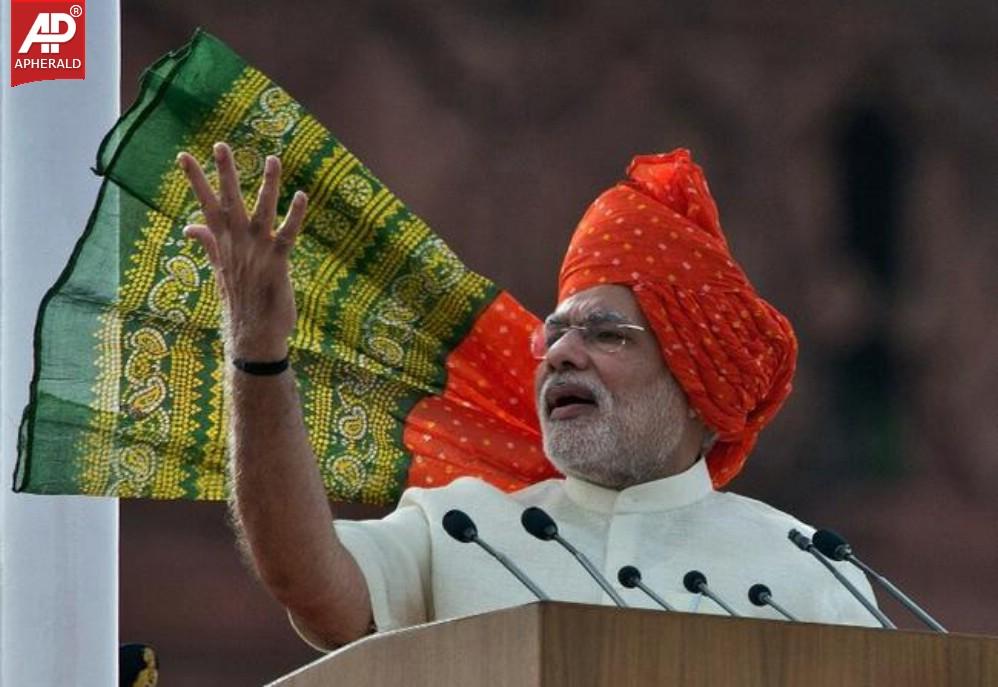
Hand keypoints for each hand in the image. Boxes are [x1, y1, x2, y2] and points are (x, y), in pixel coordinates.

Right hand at [177, 142, 307, 360]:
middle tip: (221, 144)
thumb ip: (208, 243)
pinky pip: (288, 234)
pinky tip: (301, 195)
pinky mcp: (278, 262)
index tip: (184, 156)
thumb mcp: (219, 269)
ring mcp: (258, 251)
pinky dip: (295, 215)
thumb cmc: (240, 302)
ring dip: (268, 184)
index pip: (206, 205)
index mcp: (224, 243)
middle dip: (225, 173)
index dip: (196, 181)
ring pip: (262, 211)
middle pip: (230, 201)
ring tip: (272, 158)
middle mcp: (238, 243)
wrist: (253, 336)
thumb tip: (188, 226)